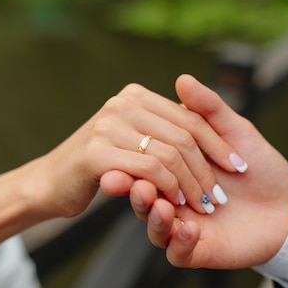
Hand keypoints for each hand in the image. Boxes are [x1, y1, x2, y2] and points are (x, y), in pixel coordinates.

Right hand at [20, 82, 244, 219]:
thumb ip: (164, 112)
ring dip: (190, 185)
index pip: (191, 119)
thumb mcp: (134, 136)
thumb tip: (185, 78)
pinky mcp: (97, 156)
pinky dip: (169, 191)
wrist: (48, 186)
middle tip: (218, 198)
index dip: (218, 144)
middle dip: (207, 171)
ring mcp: (108, 128)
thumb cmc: (94, 165)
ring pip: (169, 156)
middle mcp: (122, 106)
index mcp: (136, 97)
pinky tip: (176, 208)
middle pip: (184, 138)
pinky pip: (149, 172)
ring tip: (201, 206)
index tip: (239, 167)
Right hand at [129, 74, 287, 268]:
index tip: (165, 143)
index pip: (155, 155)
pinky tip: (189, 228)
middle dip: (140, 186)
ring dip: (151, 214)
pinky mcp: (195, 250)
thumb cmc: (259, 168)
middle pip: (144, 190)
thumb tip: (182, 78)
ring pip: (152, 222)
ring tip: (160, 203)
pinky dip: (179, 241)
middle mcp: (171, 195)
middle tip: (143, 182)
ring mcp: (181, 224)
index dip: (156, 151)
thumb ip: (209, 110)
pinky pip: (176, 251)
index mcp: (173, 167)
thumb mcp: (235, 132)